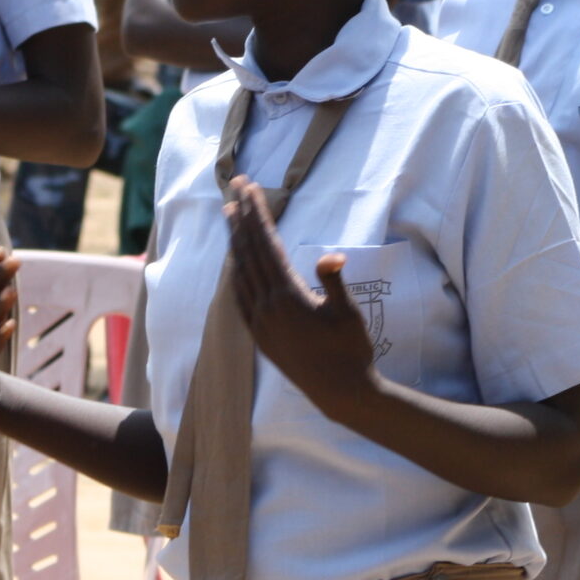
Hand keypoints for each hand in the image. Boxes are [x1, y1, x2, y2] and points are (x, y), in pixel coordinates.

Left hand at [224, 176, 380, 415]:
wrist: (340, 393)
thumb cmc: (350, 350)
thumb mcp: (348, 313)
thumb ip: (334, 282)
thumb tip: (332, 256)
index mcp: (288, 296)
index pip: (267, 244)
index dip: (257, 213)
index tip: (250, 188)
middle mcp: (266, 307)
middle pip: (249, 252)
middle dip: (242, 217)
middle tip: (236, 186)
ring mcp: (259, 322)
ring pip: (240, 271)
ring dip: (235, 240)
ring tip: (229, 214)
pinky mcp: (258, 336)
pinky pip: (240, 295)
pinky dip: (236, 271)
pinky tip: (236, 261)